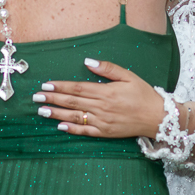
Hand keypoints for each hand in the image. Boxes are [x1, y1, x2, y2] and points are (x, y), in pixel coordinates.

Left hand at [34, 58, 167, 137]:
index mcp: (106, 92)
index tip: (46, 85)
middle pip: (72, 102)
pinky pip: (85, 132)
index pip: (77, 88)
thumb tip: (88, 61)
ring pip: (74, 117)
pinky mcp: (105, 133)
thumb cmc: (144, 94)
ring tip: (41, 111)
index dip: (60, 86)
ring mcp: (102, 122)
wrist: (157, 117)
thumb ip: (108, 68)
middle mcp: (102, 107)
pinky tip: (60, 126)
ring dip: (56, 114)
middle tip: (36, 97)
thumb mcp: (129, 75)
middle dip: (52, 99)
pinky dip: (71, 129)